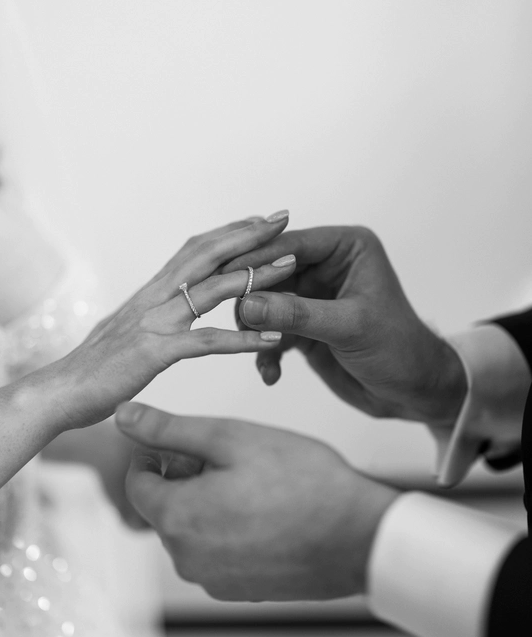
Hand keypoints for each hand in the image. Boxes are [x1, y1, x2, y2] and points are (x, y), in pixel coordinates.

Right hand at [47, 212, 295, 428]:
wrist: (58, 392)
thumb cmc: (95, 366)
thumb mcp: (127, 330)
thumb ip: (151, 314)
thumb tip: (166, 307)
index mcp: (151, 292)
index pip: (195, 249)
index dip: (229, 231)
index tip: (259, 219)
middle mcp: (155, 298)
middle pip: (207, 254)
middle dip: (248, 234)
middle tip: (284, 217)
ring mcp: (155, 322)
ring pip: (214, 290)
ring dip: (256, 276)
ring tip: (292, 267)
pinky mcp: (155, 353)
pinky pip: (207, 342)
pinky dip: (243, 339)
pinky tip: (273, 339)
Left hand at [116, 403, 397, 601]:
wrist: (358, 536)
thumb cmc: (299, 480)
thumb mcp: (230, 439)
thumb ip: (169, 429)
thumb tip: (122, 416)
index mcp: (176, 518)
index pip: (136, 482)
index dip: (158, 453)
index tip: (191, 442)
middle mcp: (185, 558)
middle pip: (164, 506)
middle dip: (185, 478)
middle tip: (231, 458)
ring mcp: (213, 580)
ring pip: (191, 529)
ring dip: (208, 503)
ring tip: (253, 483)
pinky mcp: (239, 591)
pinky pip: (215, 553)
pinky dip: (228, 529)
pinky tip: (265, 512)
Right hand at [225, 225, 466, 426]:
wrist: (413, 392)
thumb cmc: (399, 349)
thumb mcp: (348, 328)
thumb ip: (297, 315)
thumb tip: (247, 305)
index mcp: (346, 249)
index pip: (290, 244)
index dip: (256, 259)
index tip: (222, 274)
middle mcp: (327, 267)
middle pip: (270, 273)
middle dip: (251, 298)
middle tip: (233, 319)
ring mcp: (313, 297)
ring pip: (265, 303)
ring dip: (256, 329)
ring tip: (257, 350)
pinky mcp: (304, 326)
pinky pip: (271, 332)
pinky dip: (266, 352)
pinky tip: (271, 374)